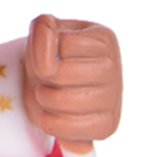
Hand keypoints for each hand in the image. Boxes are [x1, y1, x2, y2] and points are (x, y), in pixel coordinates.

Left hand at [23, 15, 121, 154]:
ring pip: (64, 100)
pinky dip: (51, 123)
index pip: (64, 44)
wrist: (53, 87)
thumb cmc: (49, 55)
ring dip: (44, 99)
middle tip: (45, 79)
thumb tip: (50, 53)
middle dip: (42, 77)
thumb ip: (43, 28)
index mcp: (104, 39)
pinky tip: (51, 116)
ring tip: (46, 95)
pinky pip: (72, 128)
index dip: (42, 51)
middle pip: (61, 74)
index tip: (47, 55)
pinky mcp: (107, 126)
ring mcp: (114, 98)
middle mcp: (114, 67)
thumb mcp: (42, 33)